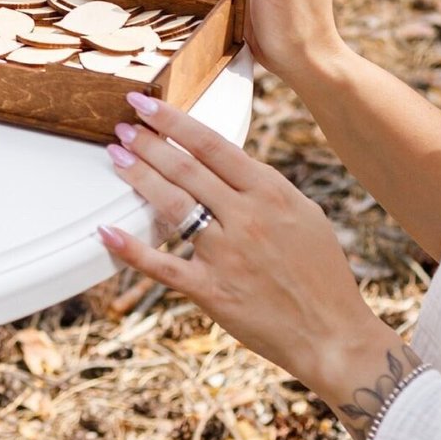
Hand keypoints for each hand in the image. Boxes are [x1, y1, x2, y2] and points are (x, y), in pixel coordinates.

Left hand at [98, 92, 401, 429]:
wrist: (333, 335)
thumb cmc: (321, 275)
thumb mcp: (305, 215)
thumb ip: (264, 188)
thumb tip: (227, 162)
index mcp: (271, 194)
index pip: (213, 144)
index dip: (174, 120)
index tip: (146, 104)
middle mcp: (247, 218)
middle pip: (186, 168)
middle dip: (148, 142)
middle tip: (122, 126)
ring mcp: (227, 254)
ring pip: (172, 205)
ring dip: (139, 176)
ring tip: (116, 156)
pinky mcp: (212, 290)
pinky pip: (163, 265)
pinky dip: (131, 248)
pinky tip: (106, 231)